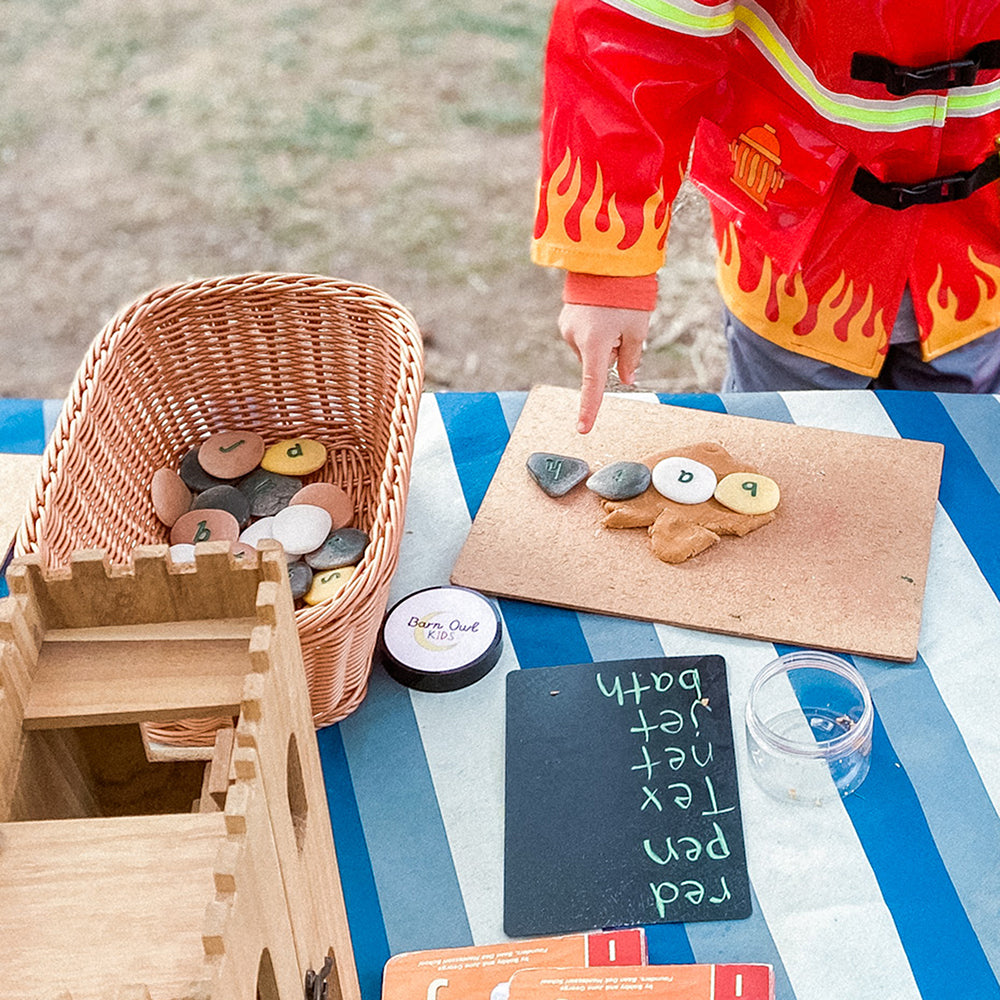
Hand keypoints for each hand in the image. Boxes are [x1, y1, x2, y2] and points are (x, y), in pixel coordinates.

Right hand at [558, 303, 650, 432]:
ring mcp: (568, 327)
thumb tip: (625, 377)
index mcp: (594, 344)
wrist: (606, 257)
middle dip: (613, 351)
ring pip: (591, 348)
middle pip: (598, 362)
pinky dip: (595, 328)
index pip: (592, 385)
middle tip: (625, 325)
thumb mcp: (638, 328)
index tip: (583, 429)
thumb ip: (631, 358)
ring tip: (614, 311)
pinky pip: (584, 334)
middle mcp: (575, 339)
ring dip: (604, 338)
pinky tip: (602, 308)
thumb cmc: (626, 293)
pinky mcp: (566, 318)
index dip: (589, 409)